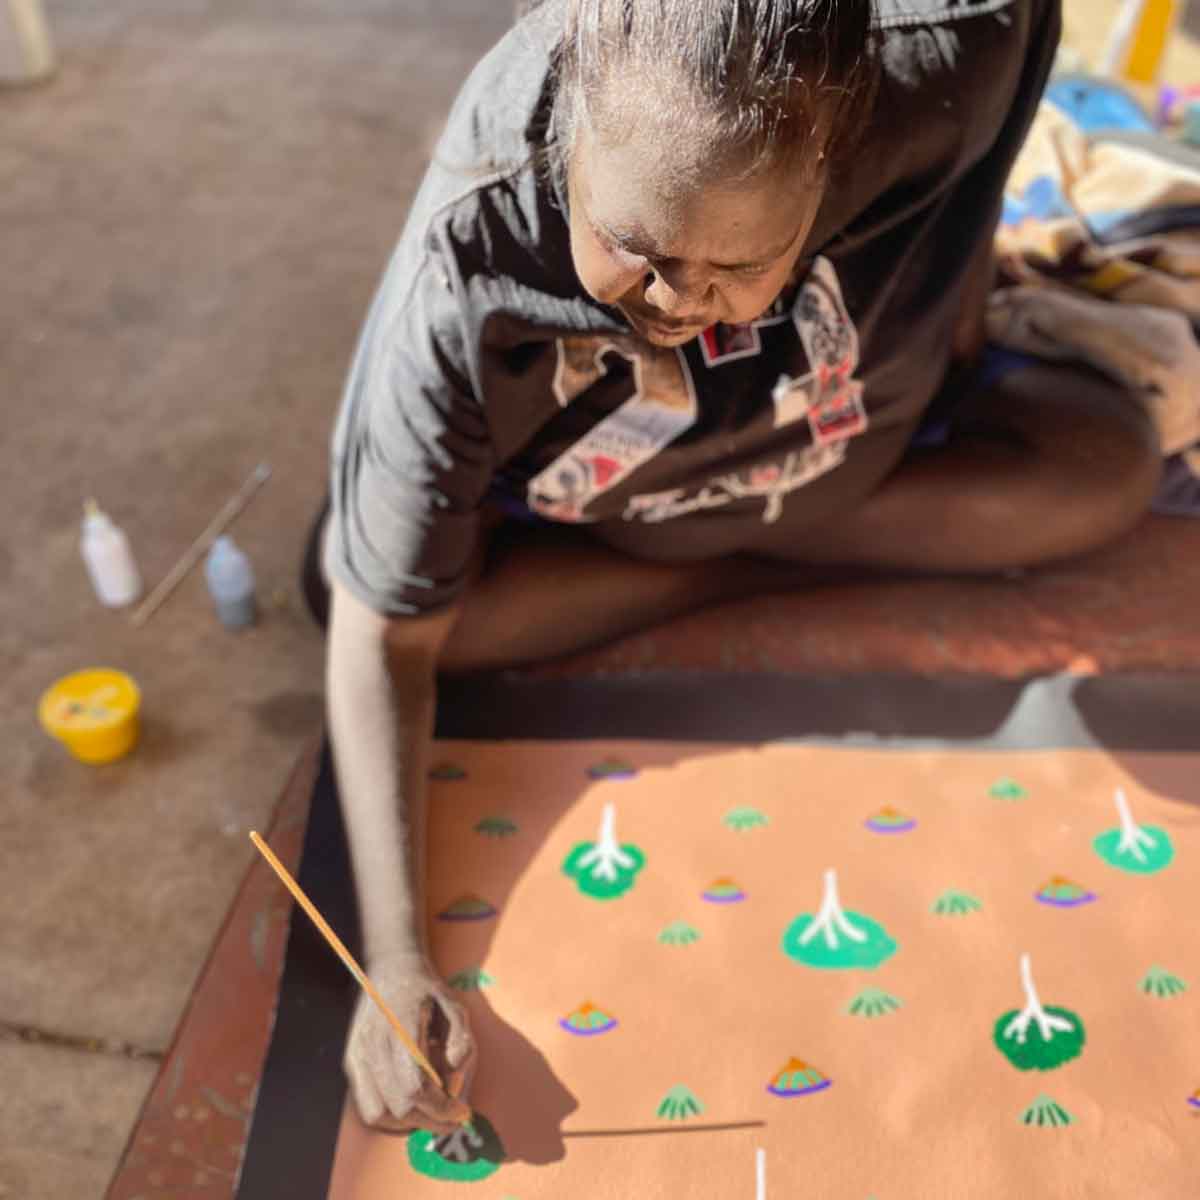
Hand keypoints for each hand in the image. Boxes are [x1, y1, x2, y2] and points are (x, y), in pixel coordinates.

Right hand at [343, 954, 475, 1133]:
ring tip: (432, 1110)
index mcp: (401, 1027)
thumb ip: (461, 1038)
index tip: (461, 1111)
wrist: (390, 970)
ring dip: (409, 1123)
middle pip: (399, 1106)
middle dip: (430, 1119)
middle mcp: (374, 1044)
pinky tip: (412, 1105)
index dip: (440, 1107)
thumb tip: (455, 1073)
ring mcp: (358, 1054)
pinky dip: (391, 1117)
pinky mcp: (352, 1062)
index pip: (415, 1086)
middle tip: (452, 1115)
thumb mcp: (454, 1005)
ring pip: (379, 1114)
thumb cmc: (427, 991)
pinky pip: (368, 1107)